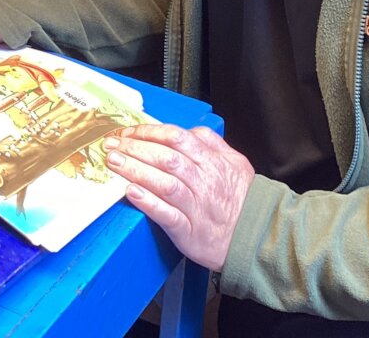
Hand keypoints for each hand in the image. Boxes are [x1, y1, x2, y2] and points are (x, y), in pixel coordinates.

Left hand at [103, 124, 254, 271]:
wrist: (257, 238)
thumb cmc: (243, 200)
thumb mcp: (235, 163)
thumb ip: (213, 143)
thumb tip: (190, 130)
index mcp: (211, 161)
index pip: (176, 138)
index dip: (149, 132)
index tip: (128, 132)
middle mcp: (202, 181)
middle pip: (165, 158)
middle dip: (135, 148)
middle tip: (111, 145)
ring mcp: (195, 206)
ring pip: (164, 183)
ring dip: (136, 170)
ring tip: (114, 163)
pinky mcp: (188, 230)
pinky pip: (166, 214)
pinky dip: (148, 202)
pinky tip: (131, 192)